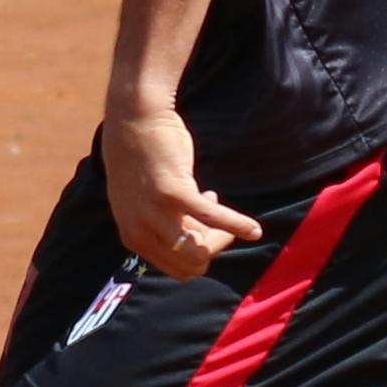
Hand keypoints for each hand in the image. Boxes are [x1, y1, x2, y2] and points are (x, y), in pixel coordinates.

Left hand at [101, 101, 258, 284]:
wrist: (134, 119)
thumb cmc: (144, 156)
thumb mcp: (148, 200)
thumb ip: (166, 222)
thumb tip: (200, 235)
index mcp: (132, 236)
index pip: (175, 268)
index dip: (199, 252)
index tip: (205, 226)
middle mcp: (139, 230)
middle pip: (190, 264)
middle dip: (213, 248)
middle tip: (218, 223)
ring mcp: (154, 213)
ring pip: (198, 251)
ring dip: (222, 238)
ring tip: (237, 224)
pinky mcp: (173, 194)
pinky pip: (212, 218)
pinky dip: (236, 225)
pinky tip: (254, 230)